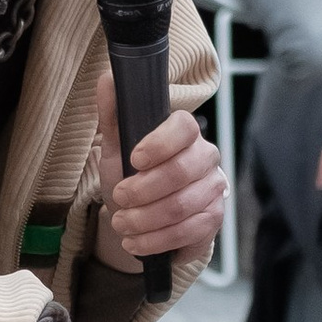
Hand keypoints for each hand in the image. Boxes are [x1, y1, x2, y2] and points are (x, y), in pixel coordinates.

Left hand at [94, 78, 226, 270]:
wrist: (142, 218)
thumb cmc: (132, 176)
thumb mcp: (117, 147)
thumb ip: (114, 115)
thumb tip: (108, 79)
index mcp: (184, 133)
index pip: (184, 128)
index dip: (160, 143)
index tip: (134, 159)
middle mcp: (206, 157)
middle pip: (182, 171)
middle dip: (143, 189)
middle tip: (119, 197)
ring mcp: (213, 189)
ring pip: (182, 206)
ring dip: (144, 219)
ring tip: (121, 224)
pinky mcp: (213, 220)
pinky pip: (188, 232)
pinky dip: (155, 240)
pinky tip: (135, 242)